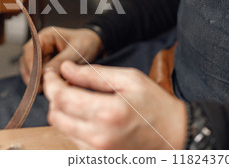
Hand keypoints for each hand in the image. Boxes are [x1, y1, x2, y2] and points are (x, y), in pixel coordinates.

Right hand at [19, 27, 102, 89]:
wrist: (95, 46)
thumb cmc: (86, 43)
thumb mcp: (76, 52)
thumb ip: (60, 62)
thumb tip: (45, 74)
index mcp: (46, 36)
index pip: (30, 49)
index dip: (30, 64)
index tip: (35, 78)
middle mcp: (40, 45)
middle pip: (27, 61)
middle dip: (32, 75)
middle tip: (40, 89)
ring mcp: (41, 56)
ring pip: (30, 70)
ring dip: (35, 81)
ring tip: (45, 89)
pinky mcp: (45, 67)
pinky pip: (37, 76)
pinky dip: (40, 83)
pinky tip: (48, 88)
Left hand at [43, 61, 186, 149]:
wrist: (177, 135)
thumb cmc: (156, 105)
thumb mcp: (128, 79)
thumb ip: (93, 74)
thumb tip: (65, 69)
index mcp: (108, 113)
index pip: (61, 98)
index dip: (51, 83)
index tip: (51, 74)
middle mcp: (99, 137)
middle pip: (55, 115)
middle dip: (55, 97)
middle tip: (65, 84)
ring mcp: (98, 152)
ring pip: (61, 128)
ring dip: (63, 111)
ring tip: (79, 98)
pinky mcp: (98, 158)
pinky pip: (73, 139)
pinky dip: (73, 124)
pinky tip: (87, 114)